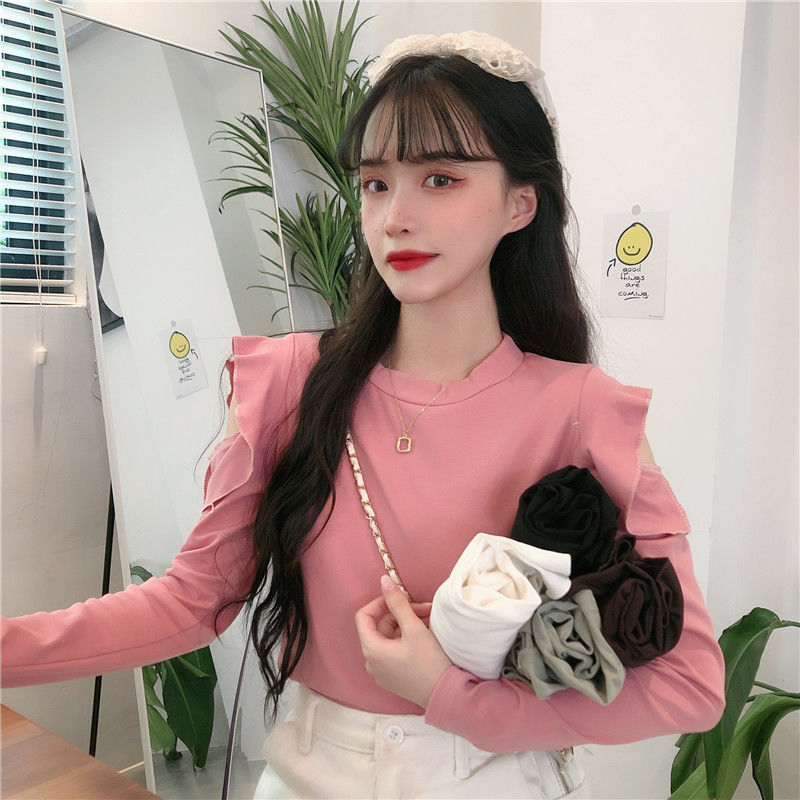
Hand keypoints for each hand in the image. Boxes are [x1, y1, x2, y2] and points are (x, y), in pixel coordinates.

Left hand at [355, 575, 452, 707]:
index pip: (363, 616)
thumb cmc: (429, 662)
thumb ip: (397, 603)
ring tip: (428, 618)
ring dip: (405, 624)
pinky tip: (424, 634)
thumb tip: (384, 581)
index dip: (380, 602)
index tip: (399, 598)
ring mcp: (381, 672)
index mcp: (371, 650)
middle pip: (379, 627)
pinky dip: (405, 638)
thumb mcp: (414, 628)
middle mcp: (371, 663)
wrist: (446, 695)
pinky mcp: (393, 677)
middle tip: (424, 608)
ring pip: (388, 638)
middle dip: (399, 612)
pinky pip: (393, 651)